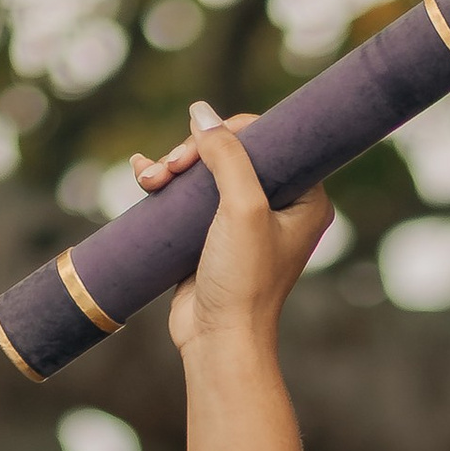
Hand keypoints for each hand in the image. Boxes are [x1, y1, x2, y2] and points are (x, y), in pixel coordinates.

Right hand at [131, 102, 331, 355]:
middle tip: (168, 167)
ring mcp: (245, 221)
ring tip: (149, 179)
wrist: (218, 339)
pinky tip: (143, 177)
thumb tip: (201, 111)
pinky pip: (191, 195)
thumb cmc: (243, 281)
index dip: (230, 133)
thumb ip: (228, 156)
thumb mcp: (242, 209)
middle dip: (193, 153)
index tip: (198, 146)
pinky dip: (167, 183)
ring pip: (207, 172)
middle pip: (233, 152)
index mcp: (306, 198)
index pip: (269, 140)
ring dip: (173, 166)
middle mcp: (280, 207)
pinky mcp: (214, 235)